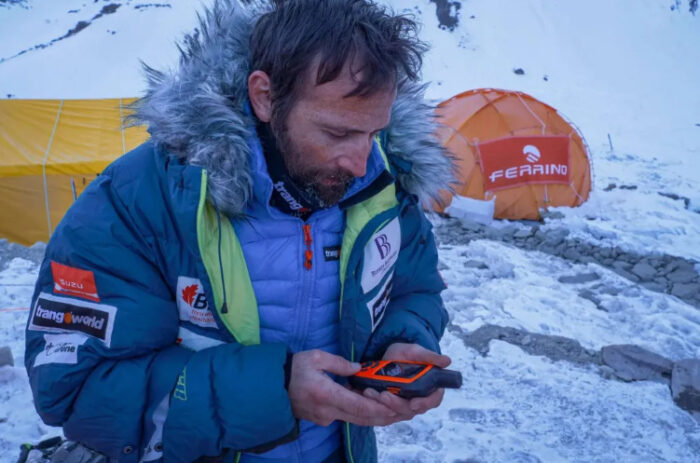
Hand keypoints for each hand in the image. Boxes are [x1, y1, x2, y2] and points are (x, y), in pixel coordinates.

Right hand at [288, 349, 403, 426]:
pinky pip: (348, 417)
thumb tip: (359, 369)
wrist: (273, 387)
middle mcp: (328, 411)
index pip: (358, 407)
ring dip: (375, 416)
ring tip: (395, 409)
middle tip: (403, 409)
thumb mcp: (316, 357)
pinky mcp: (324, 419)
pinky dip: (362, 413)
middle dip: (383, 416)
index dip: (377, 408)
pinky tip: (374, 405)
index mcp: (326, 395)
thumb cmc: (294, 369)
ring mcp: (326, 418)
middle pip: (362, 418)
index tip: (393, 405)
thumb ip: (339, 363)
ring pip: (357, 420)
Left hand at [362, 343, 450, 421]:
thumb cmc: (405, 354)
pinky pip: (385, 411)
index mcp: (430, 388)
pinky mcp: (391, 405)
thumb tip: (447, 361)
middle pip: (412, 409)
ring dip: (384, 405)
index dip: (425, 403)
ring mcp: (404, 403)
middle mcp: (419, 399)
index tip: (414, 402)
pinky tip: (368, 395)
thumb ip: (429, 356)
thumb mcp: (415, 351)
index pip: (433, 400)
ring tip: (371, 392)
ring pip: (397, 412)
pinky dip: (377, 405)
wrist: (388, 355)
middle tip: (384, 395)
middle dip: (397, 404)